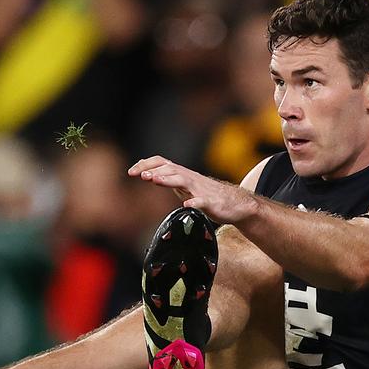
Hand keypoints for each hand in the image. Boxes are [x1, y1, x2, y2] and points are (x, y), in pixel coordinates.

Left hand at [128, 156, 257, 224]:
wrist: (237, 205)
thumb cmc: (210, 196)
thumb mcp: (186, 187)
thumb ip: (171, 181)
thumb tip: (150, 175)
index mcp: (183, 175)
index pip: (162, 163)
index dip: (146, 165)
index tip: (131, 171)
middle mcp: (191, 179)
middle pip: (170, 168)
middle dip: (154, 170)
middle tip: (139, 175)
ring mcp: (201, 190)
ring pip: (183, 180)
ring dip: (168, 179)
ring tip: (155, 180)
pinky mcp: (211, 203)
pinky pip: (202, 201)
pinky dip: (194, 202)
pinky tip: (187, 205)